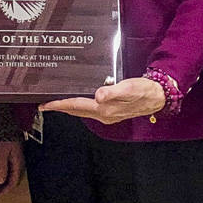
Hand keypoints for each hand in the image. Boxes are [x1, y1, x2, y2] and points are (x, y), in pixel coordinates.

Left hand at [0, 140, 23, 196]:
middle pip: (11, 181)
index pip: (12, 183)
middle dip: (1, 189)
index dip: (4, 191)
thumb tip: (0, 181)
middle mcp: (18, 164)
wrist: (10, 123)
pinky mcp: (11, 157)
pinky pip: (6, 170)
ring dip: (0, 183)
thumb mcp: (2, 152)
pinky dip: (0, 176)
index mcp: (17, 164)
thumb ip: (2, 167)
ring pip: (8, 176)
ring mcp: (15, 161)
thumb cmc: (7, 136)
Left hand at [39, 77, 164, 123]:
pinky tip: (78, 100)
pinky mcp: (112, 111)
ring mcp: (108, 115)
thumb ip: (112, 91)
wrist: (157, 96)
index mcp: (105, 110)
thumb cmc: (143, 90)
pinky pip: (89, 110)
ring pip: (83, 111)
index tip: (45, 105)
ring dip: (69, 108)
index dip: (60, 105)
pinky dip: (80, 105)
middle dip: (61, 108)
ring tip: (57, 102)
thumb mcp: (128, 87)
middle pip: (77, 111)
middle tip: (45, 105)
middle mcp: (104, 115)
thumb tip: (98, 95)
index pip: (77, 107)